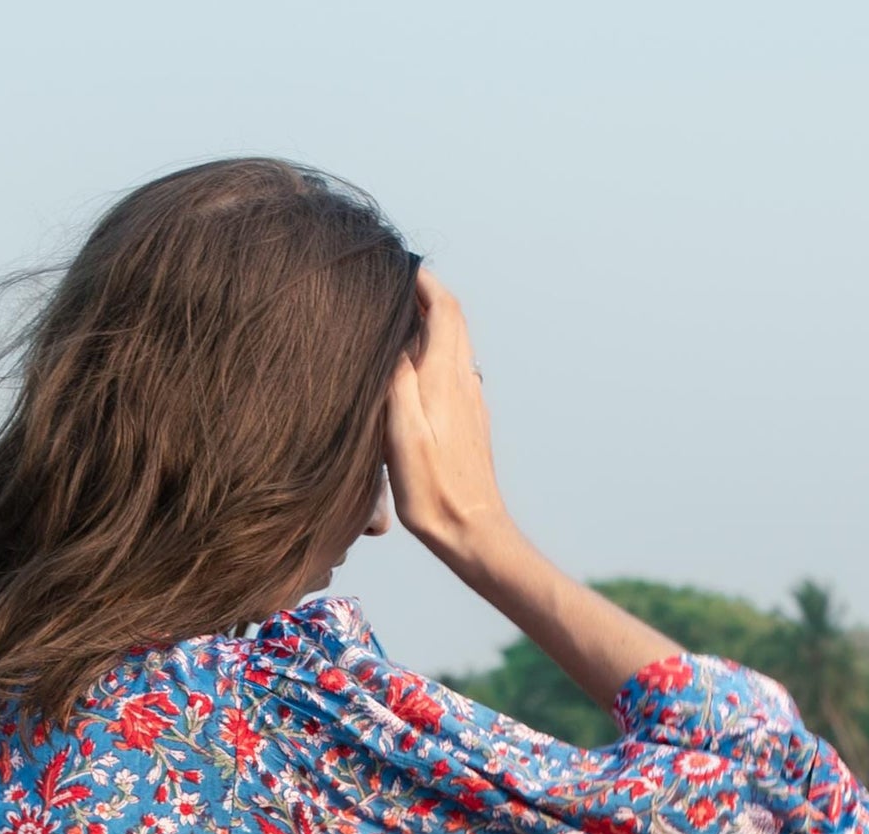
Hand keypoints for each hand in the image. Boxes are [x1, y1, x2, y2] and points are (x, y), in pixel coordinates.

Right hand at [383, 268, 516, 579]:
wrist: (472, 532)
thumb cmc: (432, 491)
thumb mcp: (403, 433)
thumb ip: (398, 379)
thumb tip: (395, 335)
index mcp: (445, 378)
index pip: (444, 308)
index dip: (425, 281)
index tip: (402, 266)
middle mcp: (463, 383)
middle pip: (451, 321)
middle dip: (427, 296)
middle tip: (397, 286)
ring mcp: (470, 403)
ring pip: (453, 346)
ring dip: (430, 325)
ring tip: (400, 320)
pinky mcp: (469, 425)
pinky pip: (452, 373)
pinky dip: (433, 356)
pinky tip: (415, 371)